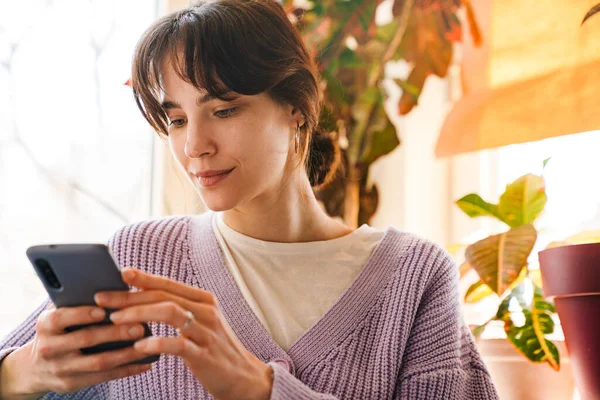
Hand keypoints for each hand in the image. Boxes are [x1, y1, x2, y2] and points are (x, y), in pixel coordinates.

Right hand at [0, 303, 151, 397]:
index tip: (103, 310)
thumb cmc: (59, 330)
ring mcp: (60, 368)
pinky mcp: (71, 384)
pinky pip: (103, 377)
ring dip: (125, 354)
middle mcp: (49, 348)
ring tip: (146, 345)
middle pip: (85, 339)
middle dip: (114, 334)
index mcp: (46, 325)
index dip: (82, 314)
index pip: (60, 318)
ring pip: (97, 362)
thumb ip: (77, 302)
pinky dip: (126, 370)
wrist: (35, 367)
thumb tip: (112, 285)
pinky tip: (143, 364)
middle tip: (139, 327)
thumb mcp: (59, 315)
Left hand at [94, 269, 272, 399]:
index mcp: (204, 300)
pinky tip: (138, 347)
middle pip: (163, 295)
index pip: (168, 284)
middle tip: (103, 299)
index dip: (143, 278)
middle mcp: (206, 310)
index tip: (119, 273)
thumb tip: (143, 298)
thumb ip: (177, 308)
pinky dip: (156, 342)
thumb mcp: (200, 322)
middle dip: (130, 296)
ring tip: (115, 319)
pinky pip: (178, 344)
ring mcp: (206, 331)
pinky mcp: (204, 354)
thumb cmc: (214, 348)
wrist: (243, 376)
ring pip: (170, 312)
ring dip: (139, 313)